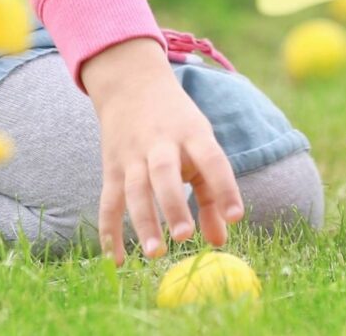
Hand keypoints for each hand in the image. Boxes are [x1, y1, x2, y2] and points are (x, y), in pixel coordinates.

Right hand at [79, 38, 241, 263]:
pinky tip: (117, 260)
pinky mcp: (111, 168)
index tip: (237, 217)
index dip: (225, 187)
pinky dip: (109, 232)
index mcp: (191, 133)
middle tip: (185, 236)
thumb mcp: (201, 144)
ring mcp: (132, 155)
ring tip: (155, 253)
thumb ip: (213, 192)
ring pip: (134, 189)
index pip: (211, 158)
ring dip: (143, 221)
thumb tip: (220, 240)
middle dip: (173, 204)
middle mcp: (160, 142)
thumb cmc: (177, 124)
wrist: (131, 84)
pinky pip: (108, 202)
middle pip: (164, 173)